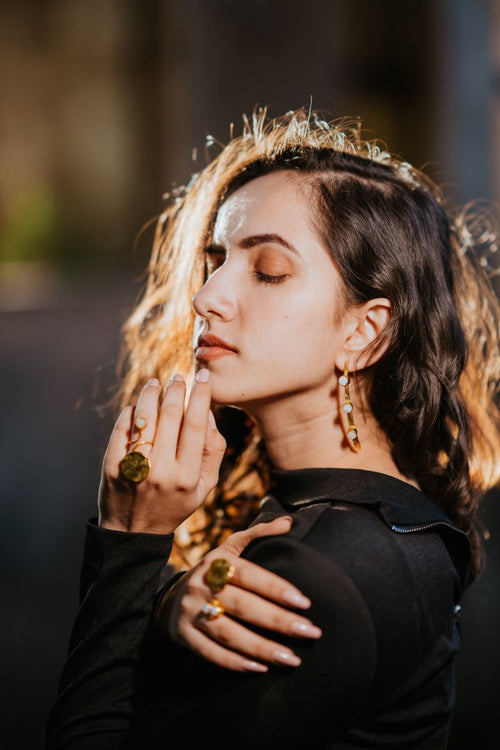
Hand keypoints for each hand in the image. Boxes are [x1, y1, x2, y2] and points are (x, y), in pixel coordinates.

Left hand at [98, 370, 225, 533]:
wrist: (133, 531)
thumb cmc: (174, 504)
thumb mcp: (204, 486)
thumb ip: (213, 450)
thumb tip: (208, 411)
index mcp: (187, 475)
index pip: (195, 424)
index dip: (200, 396)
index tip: (203, 378)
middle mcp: (161, 471)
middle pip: (171, 415)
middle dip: (177, 390)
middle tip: (179, 377)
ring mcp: (135, 468)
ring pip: (145, 417)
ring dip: (151, 394)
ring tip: (156, 384)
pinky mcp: (112, 466)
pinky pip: (123, 428)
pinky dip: (131, 412)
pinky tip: (138, 405)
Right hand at [156, 516, 322, 671]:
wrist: (171, 597)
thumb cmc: (213, 571)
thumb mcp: (229, 547)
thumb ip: (258, 534)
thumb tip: (288, 522)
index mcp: (217, 562)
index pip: (249, 575)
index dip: (276, 588)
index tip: (304, 602)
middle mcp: (202, 585)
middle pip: (243, 606)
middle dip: (278, 621)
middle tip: (310, 632)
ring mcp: (191, 611)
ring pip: (228, 633)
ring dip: (262, 648)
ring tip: (292, 659)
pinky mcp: (184, 635)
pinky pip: (210, 653)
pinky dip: (235, 663)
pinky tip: (260, 668)